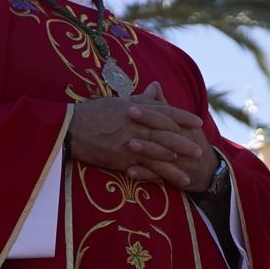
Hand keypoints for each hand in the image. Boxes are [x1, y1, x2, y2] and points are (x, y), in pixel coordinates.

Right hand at [69, 81, 202, 187]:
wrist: (69, 128)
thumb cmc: (92, 112)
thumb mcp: (118, 101)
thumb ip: (140, 98)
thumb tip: (155, 87)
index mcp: (137, 109)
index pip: (167, 112)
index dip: (184, 117)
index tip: (198, 122)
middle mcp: (137, 125)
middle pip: (168, 134)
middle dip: (185, 143)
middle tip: (200, 151)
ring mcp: (130, 142)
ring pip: (159, 154)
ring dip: (175, 165)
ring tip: (190, 173)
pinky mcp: (121, 158)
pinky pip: (144, 168)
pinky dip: (156, 174)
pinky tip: (167, 181)